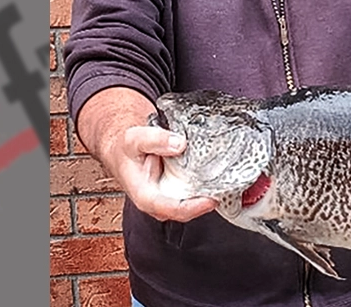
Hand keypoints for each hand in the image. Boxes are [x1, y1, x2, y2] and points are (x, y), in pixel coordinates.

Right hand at [77, 87, 214, 222]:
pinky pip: (195, 191)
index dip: (193, 208)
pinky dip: (207, 184)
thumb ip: (155, 140)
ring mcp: (170, 197)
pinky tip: (219, 173)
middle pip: (188, 210)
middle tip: (226, 186)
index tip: (211, 200)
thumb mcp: (135, 138)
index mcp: (145, 196)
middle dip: (207, 202)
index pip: (171, 209)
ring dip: (210, 193)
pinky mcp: (178, 189)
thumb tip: (179, 144)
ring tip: (227, 179)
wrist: (123, 150)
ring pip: (194, 202)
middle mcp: (160, 201)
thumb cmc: (127, 148)